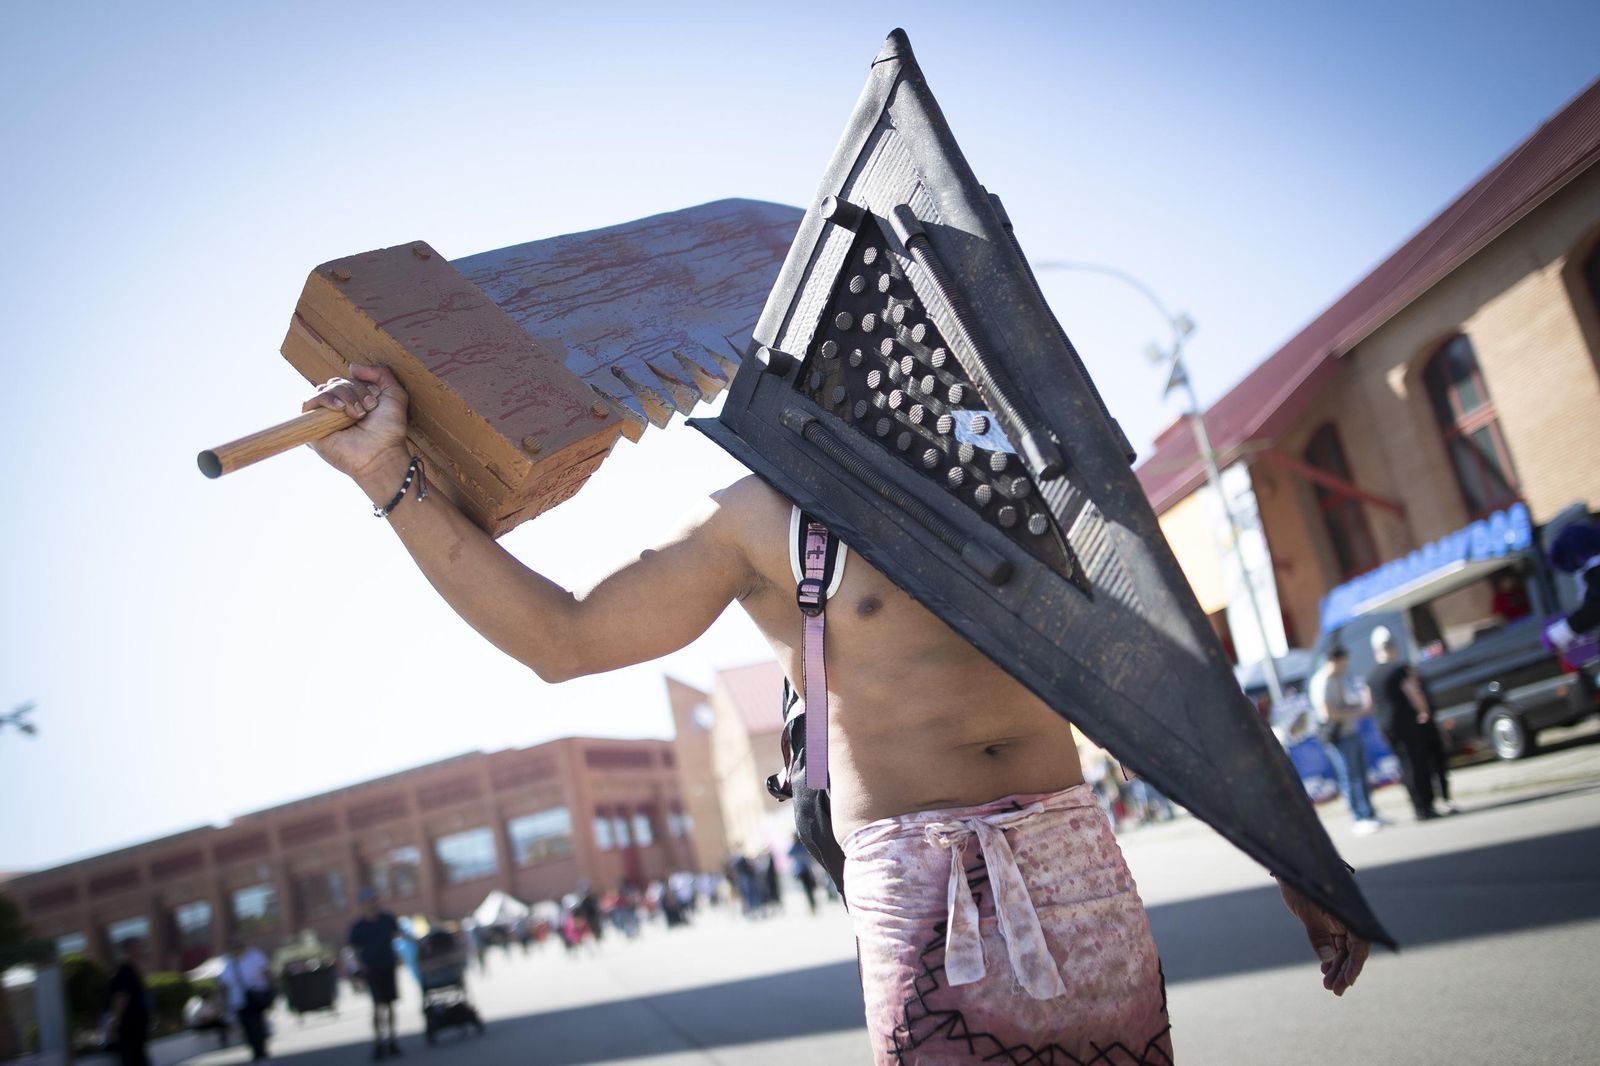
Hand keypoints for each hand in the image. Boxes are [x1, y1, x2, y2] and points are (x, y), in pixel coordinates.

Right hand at [301, 364, 409, 479]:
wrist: (381, 454)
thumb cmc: (390, 429)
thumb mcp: (394, 394)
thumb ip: (381, 373)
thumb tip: (352, 366)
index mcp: (353, 400)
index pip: (346, 379)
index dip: (359, 385)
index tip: (374, 403)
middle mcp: (338, 408)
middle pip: (334, 382)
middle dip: (353, 391)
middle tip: (366, 410)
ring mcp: (325, 418)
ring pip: (323, 389)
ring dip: (343, 396)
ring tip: (357, 414)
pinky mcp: (314, 428)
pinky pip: (308, 403)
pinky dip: (323, 400)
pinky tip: (339, 408)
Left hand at [1276, 878, 1367, 995]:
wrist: (1289, 869)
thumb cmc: (1299, 885)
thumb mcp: (1306, 910)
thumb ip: (1317, 934)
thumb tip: (1327, 960)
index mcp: (1347, 912)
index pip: (1360, 942)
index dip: (1356, 963)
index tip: (1349, 980)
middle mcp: (1346, 918)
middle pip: (1352, 950)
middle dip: (1345, 971)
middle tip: (1335, 991)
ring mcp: (1338, 921)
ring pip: (1343, 949)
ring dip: (1337, 968)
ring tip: (1328, 986)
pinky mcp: (1328, 923)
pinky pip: (1333, 944)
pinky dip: (1330, 958)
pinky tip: (1325, 971)